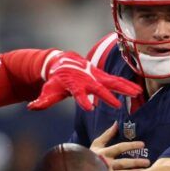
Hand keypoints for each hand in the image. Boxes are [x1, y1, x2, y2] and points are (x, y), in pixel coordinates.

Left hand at [27, 51, 141, 110]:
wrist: (64, 62)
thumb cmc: (56, 80)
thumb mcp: (48, 91)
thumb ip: (42, 101)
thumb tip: (31, 107)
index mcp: (74, 85)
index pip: (78, 94)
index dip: (82, 100)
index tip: (88, 108)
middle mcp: (87, 80)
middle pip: (98, 89)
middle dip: (107, 96)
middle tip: (116, 105)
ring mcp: (97, 77)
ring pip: (112, 82)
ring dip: (124, 88)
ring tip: (137, 94)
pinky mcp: (103, 76)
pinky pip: (117, 81)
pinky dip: (127, 85)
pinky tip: (138, 91)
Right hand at [90, 122, 149, 170]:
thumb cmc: (89, 155)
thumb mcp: (97, 144)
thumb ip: (107, 134)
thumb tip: (116, 123)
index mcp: (103, 153)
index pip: (120, 147)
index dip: (131, 145)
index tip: (143, 144)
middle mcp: (105, 164)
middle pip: (123, 163)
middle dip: (136, 162)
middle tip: (147, 161)